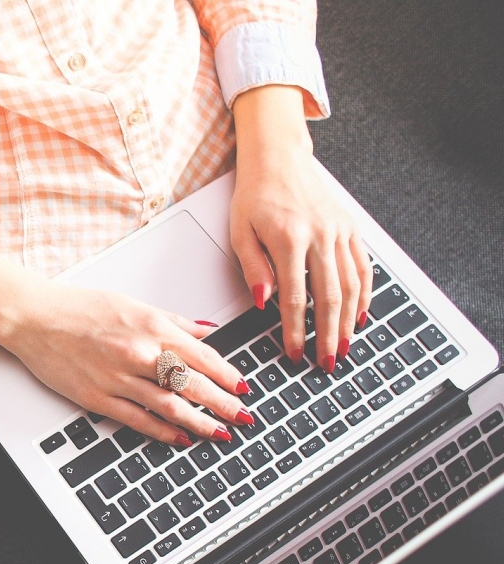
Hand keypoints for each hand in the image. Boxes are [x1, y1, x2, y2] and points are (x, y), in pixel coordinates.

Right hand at [1, 283, 253, 443]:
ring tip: (220, 433)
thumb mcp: (133, 305)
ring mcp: (118, 378)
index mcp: (151, 327)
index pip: (202, 356)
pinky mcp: (98, 398)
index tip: (244, 388)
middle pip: (193, 384)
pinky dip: (163, 431)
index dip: (228, 375)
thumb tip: (206, 332)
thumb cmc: (79, 309)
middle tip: (244, 417)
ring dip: (200, 422)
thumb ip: (173, 321)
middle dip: (224, 404)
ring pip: (170, 406)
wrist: (35, 318)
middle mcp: (139, 353)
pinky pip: (138, 419)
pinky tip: (181, 438)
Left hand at [231, 86, 372, 372]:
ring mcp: (339, 231)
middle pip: (329, 297)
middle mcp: (320, 236)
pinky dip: (364, 294)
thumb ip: (253, 268)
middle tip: (327, 362)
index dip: (295, 330)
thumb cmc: (255, 195)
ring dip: (349, 321)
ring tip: (345, 347)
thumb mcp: (240, 232)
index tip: (294, 353)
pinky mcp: (350, 228)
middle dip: (328, 335)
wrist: (279, 158)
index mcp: (289, 239)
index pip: (295, 297)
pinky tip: (359, 315)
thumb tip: (263, 302)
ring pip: (351, 285)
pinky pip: (363, 266)